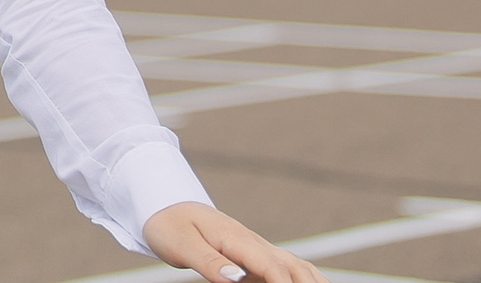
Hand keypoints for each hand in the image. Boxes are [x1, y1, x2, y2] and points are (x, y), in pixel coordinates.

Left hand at [143, 202, 326, 282]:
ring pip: (297, 266)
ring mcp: (257, 250)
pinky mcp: (254, 257)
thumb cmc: (170, 225)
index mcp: (236, 238)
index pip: (270, 265)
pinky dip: (305, 279)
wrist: (166, 206)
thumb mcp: (181, 245)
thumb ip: (210, 262)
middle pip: (293, 266)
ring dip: (314, 281)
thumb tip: (236, 279)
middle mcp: (254, 243)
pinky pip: (286, 269)